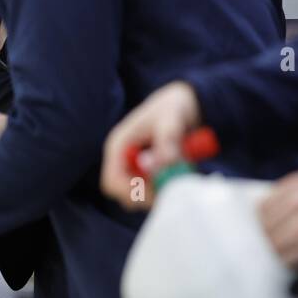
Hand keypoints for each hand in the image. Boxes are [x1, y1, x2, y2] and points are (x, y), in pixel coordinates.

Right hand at [100, 82, 200, 207]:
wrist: (186, 102)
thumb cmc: (174, 106)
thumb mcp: (171, 119)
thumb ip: (167, 140)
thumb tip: (163, 165)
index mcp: (119, 146)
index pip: (111, 181)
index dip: (129, 192)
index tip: (154, 194)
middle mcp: (123, 159)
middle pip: (123, 193)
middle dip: (146, 196)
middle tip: (170, 189)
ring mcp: (136, 166)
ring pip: (139, 194)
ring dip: (159, 191)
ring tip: (180, 174)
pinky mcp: (150, 171)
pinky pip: (154, 190)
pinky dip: (168, 187)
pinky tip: (181, 173)